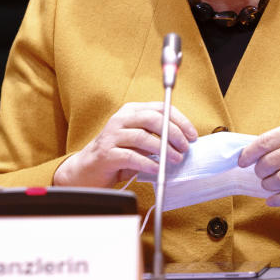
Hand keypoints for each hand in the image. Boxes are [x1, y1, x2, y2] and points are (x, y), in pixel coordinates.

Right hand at [54, 101, 197, 187]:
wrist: (86, 171)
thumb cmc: (117, 156)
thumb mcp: (138, 142)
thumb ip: (156, 137)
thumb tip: (184, 142)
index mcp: (130, 112)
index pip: (160, 108)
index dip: (179, 120)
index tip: (192, 135)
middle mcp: (120, 120)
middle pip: (151, 118)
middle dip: (173, 133)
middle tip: (185, 148)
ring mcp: (111, 136)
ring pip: (142, 137)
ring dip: (163, 149)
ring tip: (175, 159)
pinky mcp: (106, 154)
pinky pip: (131, 157)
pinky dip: (148, 163)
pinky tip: (158, 169)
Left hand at [237, 120, 279, 206]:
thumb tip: (256, 149)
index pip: (265, 142)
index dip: (249, 153)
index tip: (241, 161)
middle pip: (269, 163)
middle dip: (259, 171)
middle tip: (260, 174)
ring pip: (279, 179)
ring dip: (268, 185)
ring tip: (268, 184)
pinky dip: (279, 199)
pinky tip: (272, 200)